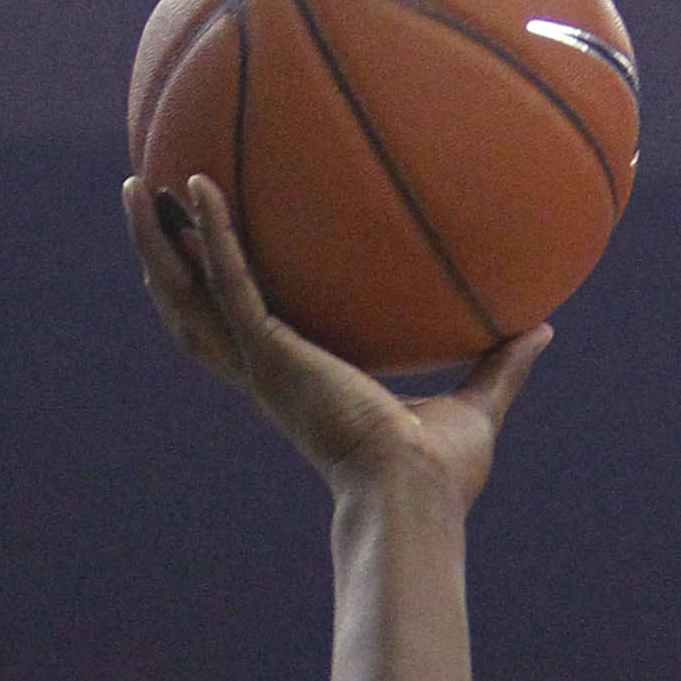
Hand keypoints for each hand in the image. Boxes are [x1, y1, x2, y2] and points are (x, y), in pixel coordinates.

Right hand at [122, 171, 546, 507]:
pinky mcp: (272, 353)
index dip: (214, 297)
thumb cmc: (440, 477)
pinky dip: (212, 232)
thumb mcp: (475, 406)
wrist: (415, 497)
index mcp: (296, 388)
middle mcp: (266, 376)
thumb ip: (501, 365)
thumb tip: (545, 330)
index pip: (239, 337)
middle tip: (145, 206)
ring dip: (155, 242)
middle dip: (161, 260)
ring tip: (135, 185)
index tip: (202, 254)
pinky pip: (231, 279)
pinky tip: (197, 183)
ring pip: (185, 296)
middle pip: (189, 313)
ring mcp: (262, 365)